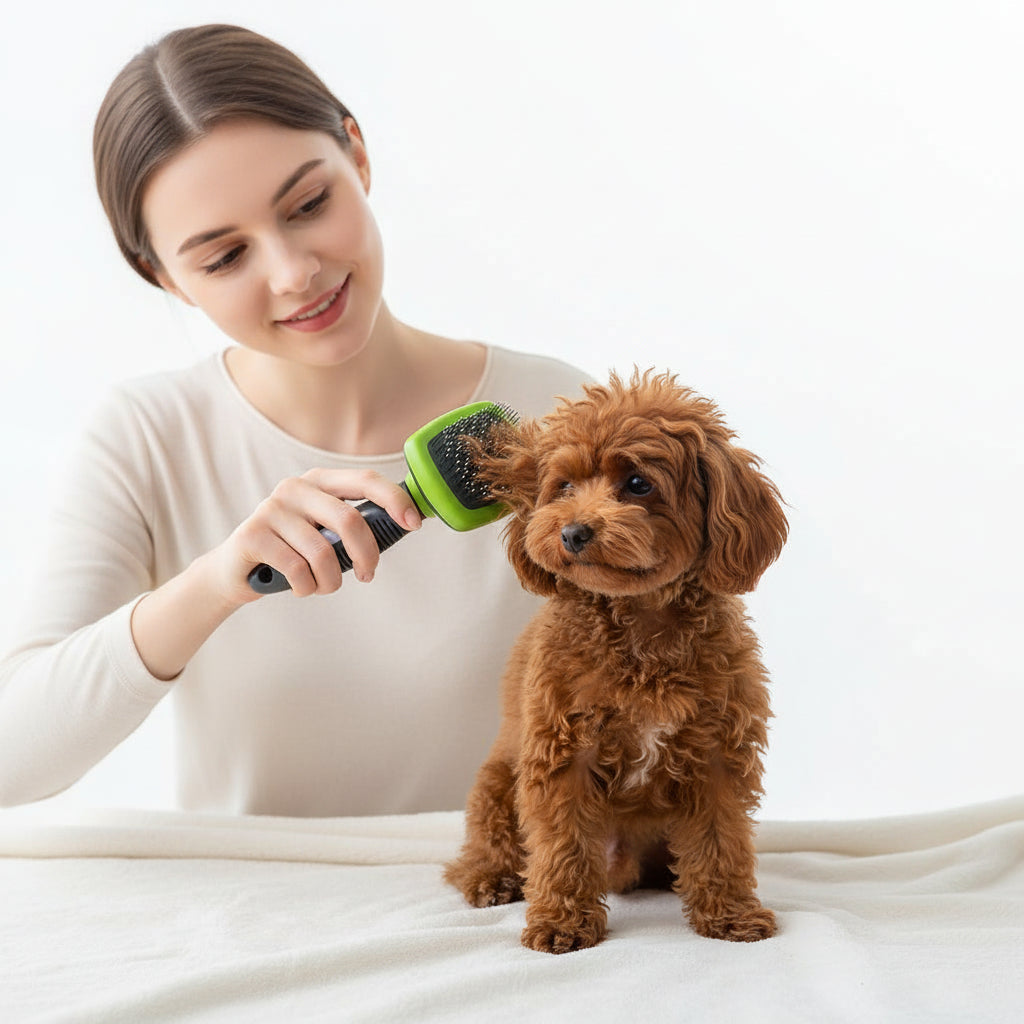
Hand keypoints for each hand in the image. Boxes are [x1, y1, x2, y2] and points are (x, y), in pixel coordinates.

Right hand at [208, 469, 421, 605]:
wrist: (236, 570)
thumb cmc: (293, 550)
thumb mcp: (325, 530)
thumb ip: (355, 523)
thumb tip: (408, 521)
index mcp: (319, 481)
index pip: (365, 479)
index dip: (395, 499)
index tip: (414, 523)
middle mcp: (295, 488)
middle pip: (349, 520)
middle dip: (367, 554)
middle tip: (369, 574)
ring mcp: (271, 509)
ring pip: (323, 553)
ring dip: (331, 581)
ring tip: (324, 585)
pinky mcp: (253, 534)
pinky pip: (297, 570)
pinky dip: (308, 588)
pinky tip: (302, 587)